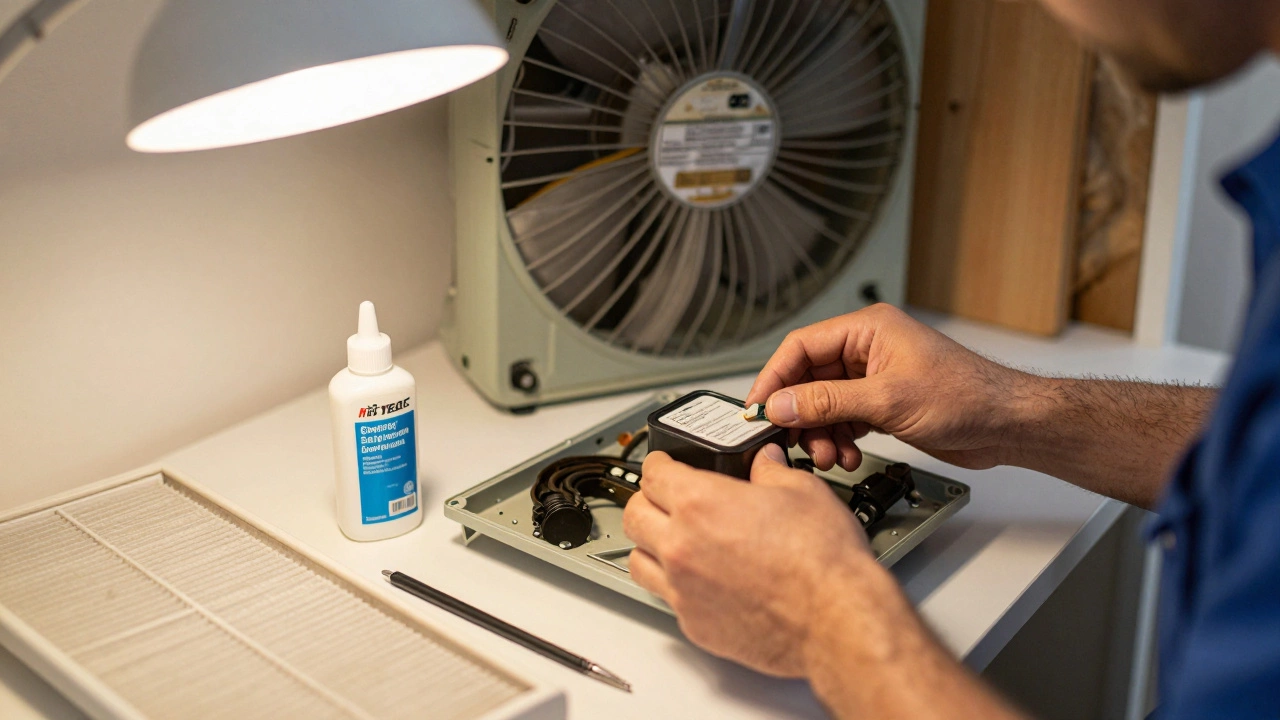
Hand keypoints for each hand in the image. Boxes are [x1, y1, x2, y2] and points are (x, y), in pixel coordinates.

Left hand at [623, 445, 889, 676]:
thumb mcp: (803, 490)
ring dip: (649, 544)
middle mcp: (682, 547)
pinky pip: (667, 597)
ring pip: (638, 560)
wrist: (838, 620)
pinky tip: (698, 579)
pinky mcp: (695, 624)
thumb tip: (764, 461)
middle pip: (634, 515)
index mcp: (700, 504)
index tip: (664, 463)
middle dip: (646, 501)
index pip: (653, 473)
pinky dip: (675, 584)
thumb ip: (772, 470)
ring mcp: (684, 590)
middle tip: (663, 498)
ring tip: (670, 539)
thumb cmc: (823, 562)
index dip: (659, 462)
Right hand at [745, 304, 1032, 471]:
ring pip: (824, 405)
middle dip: (800, 414)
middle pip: (809, 379)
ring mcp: (875, 378)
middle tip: (793, 440)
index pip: (801, 347)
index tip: (758, 408)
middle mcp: (868, 350)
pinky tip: (848, 455)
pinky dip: (840, 440)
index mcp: (868, 329)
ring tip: (828, 456)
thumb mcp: (887, 400)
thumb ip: (827, 403)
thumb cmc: (968, 396)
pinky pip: (844, 420)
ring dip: (820, 433)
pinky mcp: (884, 405)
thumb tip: (781, 404)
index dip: (774, 378)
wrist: (1007, 425)